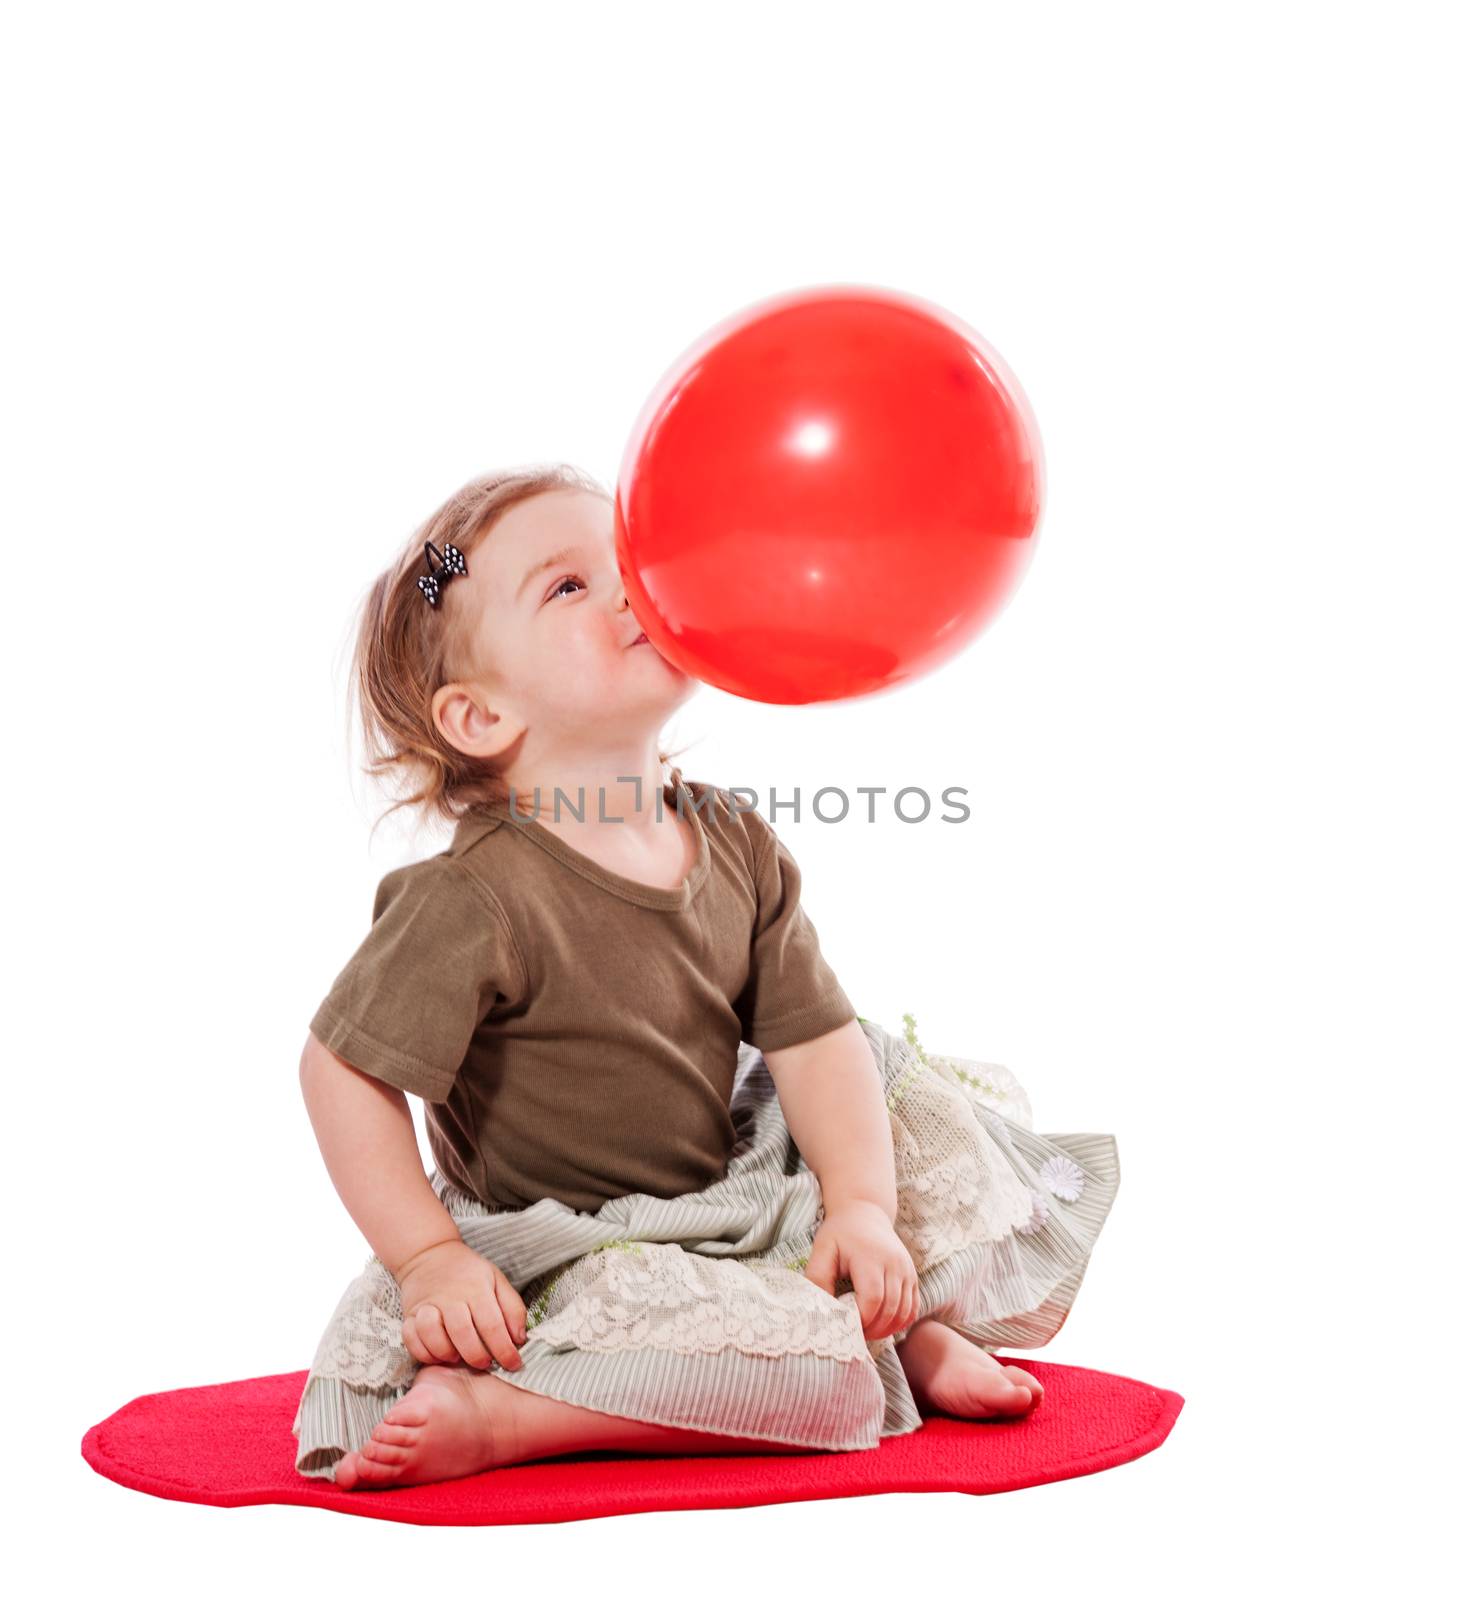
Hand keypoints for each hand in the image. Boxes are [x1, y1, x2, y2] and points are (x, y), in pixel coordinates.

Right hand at [394, 1238, 527, 1371]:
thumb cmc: (469, 1273)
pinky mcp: (409, 1315)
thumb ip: (512, 1308)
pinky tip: (438, 1354)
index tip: (513, 1364)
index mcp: (476, 1288)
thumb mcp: (497, 1280)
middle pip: (462, 1333)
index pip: (492, 1325)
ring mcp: (427, 1305)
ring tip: (458, 1358)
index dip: (505, 1350)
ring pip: (433, 1336)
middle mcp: (450, 1297)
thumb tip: (519, 1339)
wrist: (430, 1255)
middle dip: (477, 1356)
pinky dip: (424, 1352)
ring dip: (447, 1353)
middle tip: (485, 1363)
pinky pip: (411, 1339)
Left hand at [804, 1199, 919, 1342]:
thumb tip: (820, 1310)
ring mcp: (907, 1270)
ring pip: (904, 1312)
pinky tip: (882, 1325)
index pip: (872, 1299)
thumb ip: (817, 1278)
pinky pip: (913, 1308)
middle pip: (890, 1309)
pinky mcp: (912, 1276)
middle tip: (853, 1334)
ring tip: (866, 1331)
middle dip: (872, 1329)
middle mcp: (894, 1263)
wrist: (866, 1213)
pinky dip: (900, 1322)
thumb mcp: (822, 1250)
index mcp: (870, 1257)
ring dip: (886, 1329)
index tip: (845, 1325)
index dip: (861, 1319)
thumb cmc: (841, 1233)